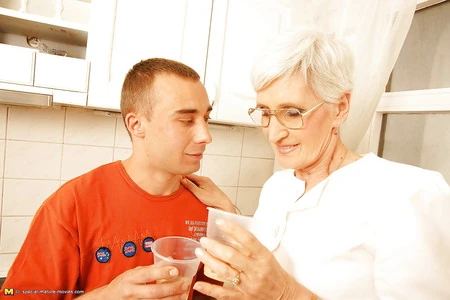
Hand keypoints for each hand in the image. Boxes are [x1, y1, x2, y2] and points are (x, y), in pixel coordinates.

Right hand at [78, 264, 189, 298]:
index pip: (147, 274)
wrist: (107, 299)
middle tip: (184, 284)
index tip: (175, 270)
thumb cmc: (122, 284)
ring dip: (171, 299)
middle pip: (154, 292)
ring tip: (183, 294)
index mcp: (131, 278)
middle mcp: (131, 291)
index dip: (162, 272)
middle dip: (171, 289)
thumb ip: (151, 268)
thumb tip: (170, 259)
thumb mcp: (134, 272)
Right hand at [181, 174, 235, 212]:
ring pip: (195, 182)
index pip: (189, 174)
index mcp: (202, 179)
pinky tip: (192, 193)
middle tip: (178, 186)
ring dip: (190, 185)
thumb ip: (190, 186)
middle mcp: (205, 180)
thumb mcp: (199, 193)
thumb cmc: (213, 199)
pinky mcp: (208, 188)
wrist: (223, 204)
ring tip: (184, 190)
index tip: (175, 180)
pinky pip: (198, 186)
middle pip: (192, 178)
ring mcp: (207, 183)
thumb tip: (182, 180)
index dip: (182, 177)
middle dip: (185, 181)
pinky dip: (194, 188)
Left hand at [192, 219, 311, 299]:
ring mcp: (249, 285)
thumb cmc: (274, 273)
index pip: (247, 239)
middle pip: (231, 256)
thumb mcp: (267, 255)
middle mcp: (256, 271)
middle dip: (214, 247)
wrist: (284, 295)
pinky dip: (209, 289)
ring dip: (209, 261)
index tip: (220, 222)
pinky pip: (223, 294)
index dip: (232, 229)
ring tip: (200, 252)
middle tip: (204, 240)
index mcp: (264, 257)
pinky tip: (198, 283)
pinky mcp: (243, 298)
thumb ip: (251, 246)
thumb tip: (230, 233)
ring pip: (225, 272)